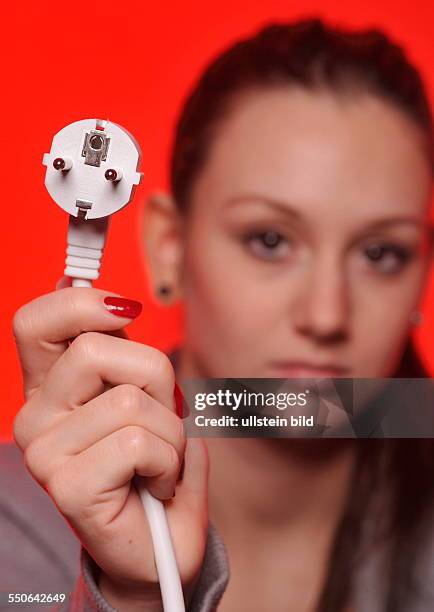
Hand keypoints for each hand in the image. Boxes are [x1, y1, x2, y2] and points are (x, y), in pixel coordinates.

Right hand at [12, 287, 208, 606]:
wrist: (160, 543)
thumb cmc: (155, 465)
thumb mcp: (146, 397)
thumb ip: (128, 355)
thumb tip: (118, 305)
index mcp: (51, 388)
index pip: (36, 321)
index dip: (82, 302)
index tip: (126, 312)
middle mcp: (35, 415)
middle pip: (99, 349)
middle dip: (156, 376)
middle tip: (162, 417)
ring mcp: (44, 453)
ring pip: (131, 400)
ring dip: (171, 431)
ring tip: (160, 461)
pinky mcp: (66, 487)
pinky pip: (139, 443)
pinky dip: (169, 462)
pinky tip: (156, 485)